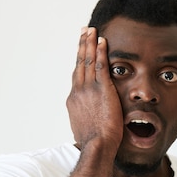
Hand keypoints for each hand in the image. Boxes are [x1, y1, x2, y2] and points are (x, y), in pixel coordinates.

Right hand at [66, 27, 122, 150]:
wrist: (97, 147)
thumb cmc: (93, 144)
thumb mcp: (83, 129)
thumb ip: (85, 119)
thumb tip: (87, 122)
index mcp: (73, 100)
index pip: (77, 76)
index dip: (79, 61)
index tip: (81, 51)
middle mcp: (78, 91)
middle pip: (79, 63)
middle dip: (82, 46)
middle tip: (84, 31)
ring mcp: (89, 90)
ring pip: (88, 61)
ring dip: (90, 43)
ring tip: (91, 30)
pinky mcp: (102, 90)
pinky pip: (100, 66)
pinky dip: (101, 52)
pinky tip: (102, 41)